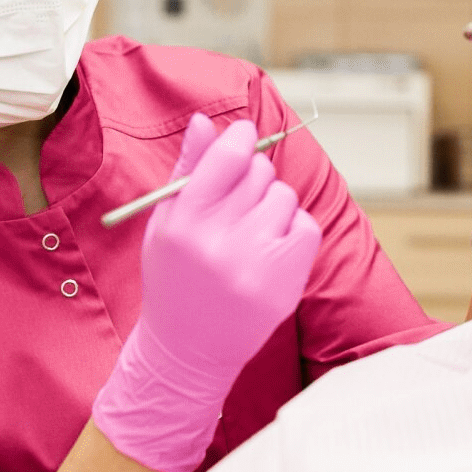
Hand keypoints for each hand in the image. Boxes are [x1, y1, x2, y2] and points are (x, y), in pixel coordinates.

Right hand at [93, 115, 323, 471]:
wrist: (189, 350)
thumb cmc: (174, 278)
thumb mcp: (166, 223)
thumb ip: (187, 169)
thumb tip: (204, 121)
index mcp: (184, 222)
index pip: (228, 156)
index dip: (241, 137)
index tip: (243, 137)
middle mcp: (219, 241)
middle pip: (259, 172)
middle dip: (251, 178)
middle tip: (235, 206)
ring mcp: (256, 263)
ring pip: (284, 196)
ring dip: (271, 206)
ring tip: (249, 234)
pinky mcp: (286, 280)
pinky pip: (306, 225)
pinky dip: (292, 230)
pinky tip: (269, 251)